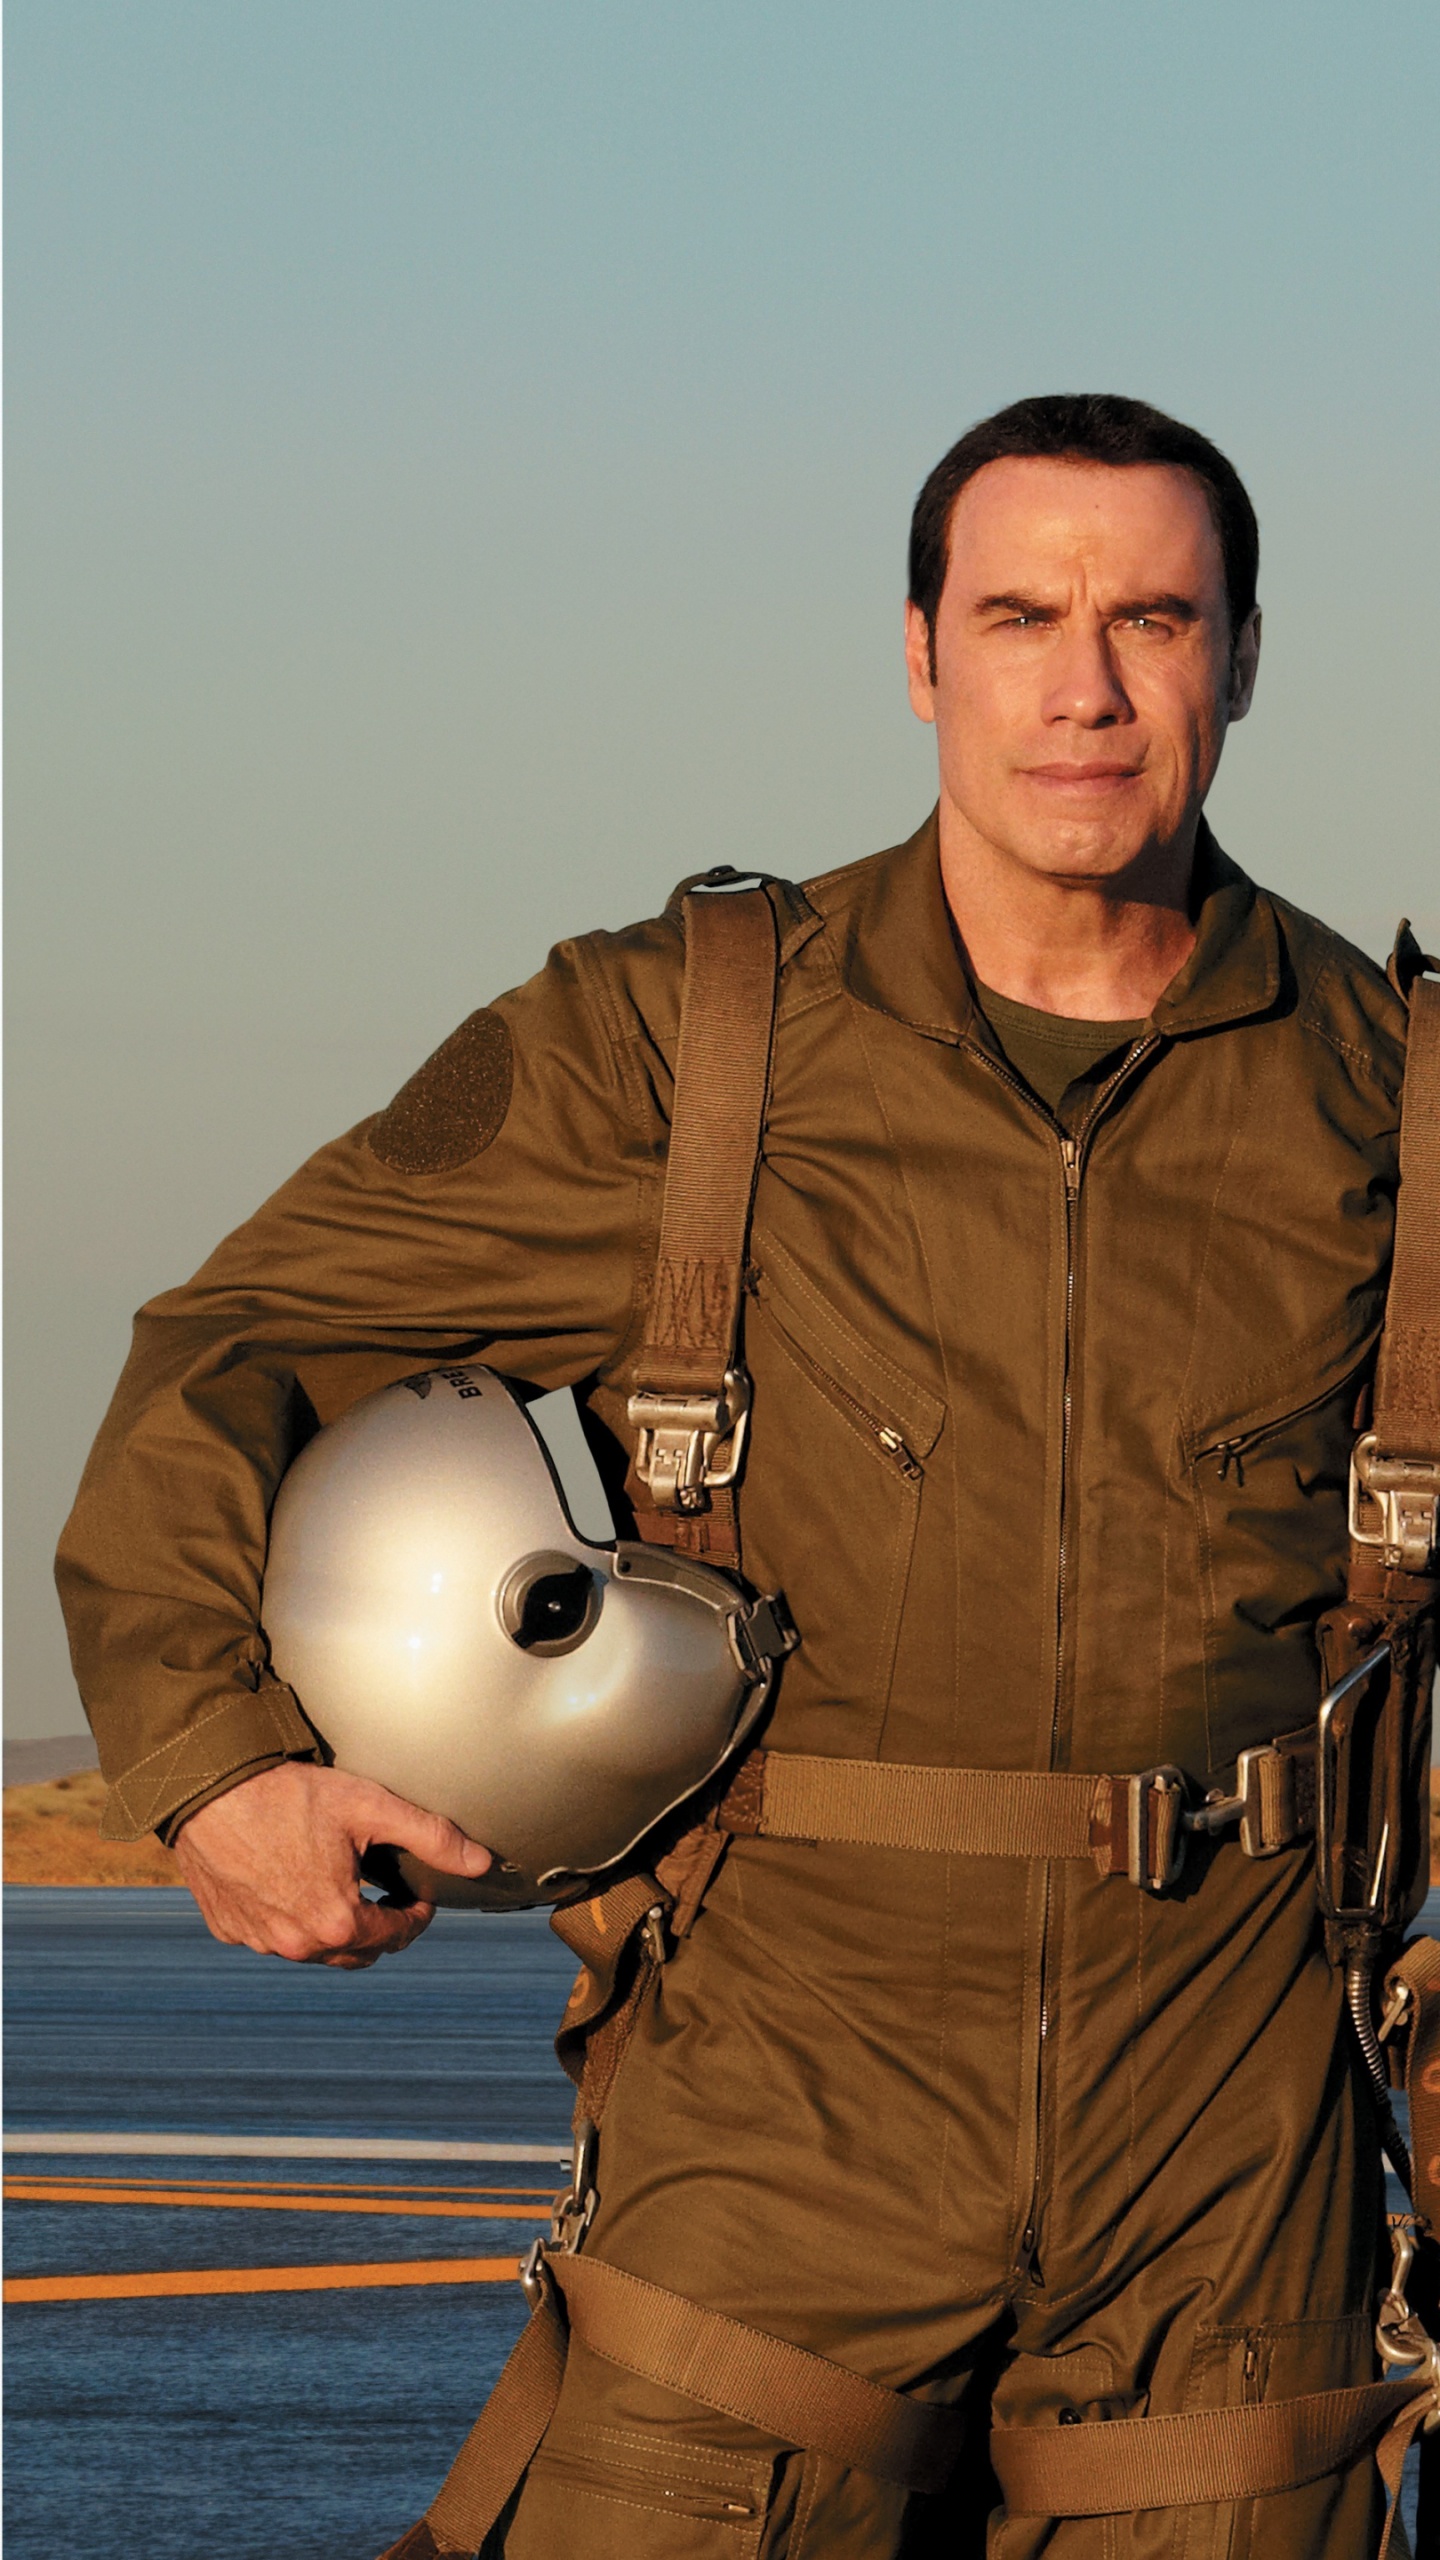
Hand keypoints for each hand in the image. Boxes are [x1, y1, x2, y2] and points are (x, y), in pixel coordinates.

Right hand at [170, 1761, 490, 1967]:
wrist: (207, 1788)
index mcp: (336, 1923)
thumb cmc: (288, 1794)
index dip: (416, 1916)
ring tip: (345, 1889)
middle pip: (356, 1954)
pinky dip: (291, 1920)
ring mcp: (258, 1941)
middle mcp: (296, 1945)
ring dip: (336, 1929)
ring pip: (314, 1951)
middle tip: (388, 1897)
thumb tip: (482, 1862)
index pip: (395, 1937)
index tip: (420, 1898)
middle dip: (379, 1929)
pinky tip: (295, 1884)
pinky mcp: (229, 1929)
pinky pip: (272, 1936)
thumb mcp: (369, 1806)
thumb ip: (430, 1836)